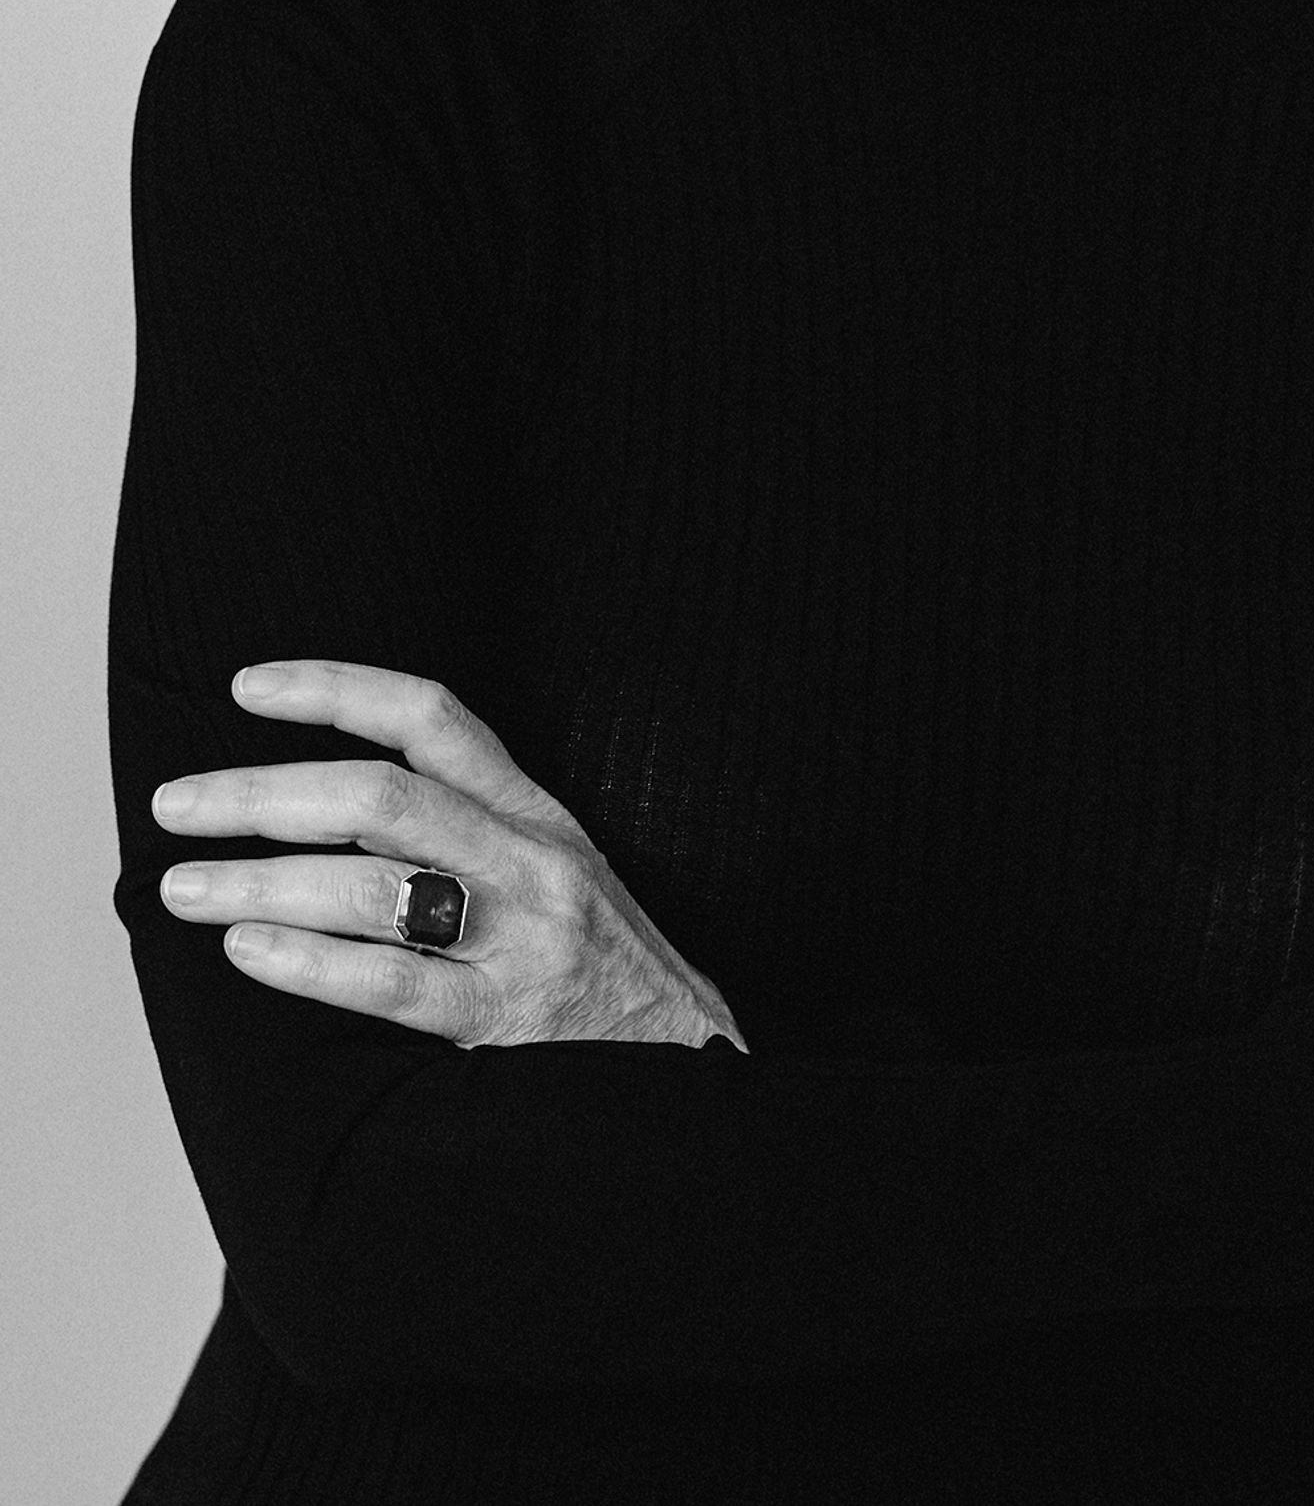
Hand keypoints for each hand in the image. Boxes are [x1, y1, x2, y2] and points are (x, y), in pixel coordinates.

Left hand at [153, 660, 746, 1053]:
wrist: (695, 1069)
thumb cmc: (597, 967)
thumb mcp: (552, 870)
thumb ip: (463, 833)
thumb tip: (317, 811)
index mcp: (535, 809)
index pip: (431, 715)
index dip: (335, 687)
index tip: (243, 687)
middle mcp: (529, 858)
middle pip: (380, 796)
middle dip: (261, 794)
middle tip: (175, 804)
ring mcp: (521, 937)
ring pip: (375, 885)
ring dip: (261, 880)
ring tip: (182, 888)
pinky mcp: (507, 1020)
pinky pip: (393, 983)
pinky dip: (308, 961)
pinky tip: (247, 950)